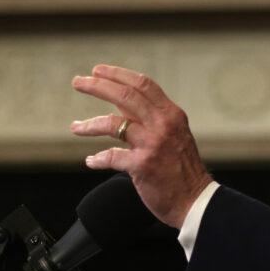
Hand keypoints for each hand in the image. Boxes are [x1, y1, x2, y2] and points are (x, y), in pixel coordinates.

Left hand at [70, 64, 212, 227]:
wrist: (194, 199)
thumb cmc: (182, 168)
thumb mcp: (173, 134)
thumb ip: (148, 117)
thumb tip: (117, 100)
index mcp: (171, 114)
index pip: (143, 84)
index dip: (117, 74)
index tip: (97, 71)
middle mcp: (163, 124)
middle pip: (124, 95)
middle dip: (97, 86)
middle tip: (78, 82)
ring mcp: (152, 144)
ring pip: (112, 123)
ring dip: (89, 124)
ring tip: (75, 127)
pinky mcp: (142, 165)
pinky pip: (111, 156)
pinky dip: (97, 159)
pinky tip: (91, 161)